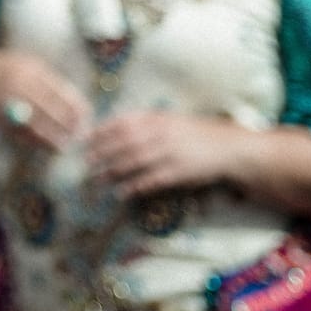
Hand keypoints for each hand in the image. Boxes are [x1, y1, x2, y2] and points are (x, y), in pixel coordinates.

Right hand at [0, 48, 92, 152]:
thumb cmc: (6, 76)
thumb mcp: (27, 70)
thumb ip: (48, 85)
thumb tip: (79, 108)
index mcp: (30, 69)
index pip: (59, 89)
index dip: (75, 106)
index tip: (87, 118)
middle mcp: (18, 82)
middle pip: (49, 106)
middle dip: (66, 123)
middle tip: (81, 137)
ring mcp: (5, 99)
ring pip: (34, 121)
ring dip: (51, 136)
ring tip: (65, 147)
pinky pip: (19, 130)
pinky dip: (34, 140)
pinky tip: (46, 146)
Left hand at [86, 110, 242, 198]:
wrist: (226, 148)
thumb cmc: (193, 133)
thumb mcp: (169, 120)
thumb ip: (145, 122)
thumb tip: (114, 126)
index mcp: (157, 119)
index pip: (122, 123)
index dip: (101, 131)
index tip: (85, 140)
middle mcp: (161, 134)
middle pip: (124, 143)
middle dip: (102, 152)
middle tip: (85, 162)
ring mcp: (169, 153)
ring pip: (134, 162)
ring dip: (112, 171)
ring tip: (96, 179)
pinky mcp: (178, 173)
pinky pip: (151, 180)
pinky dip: (134, 186)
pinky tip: (121, 192)